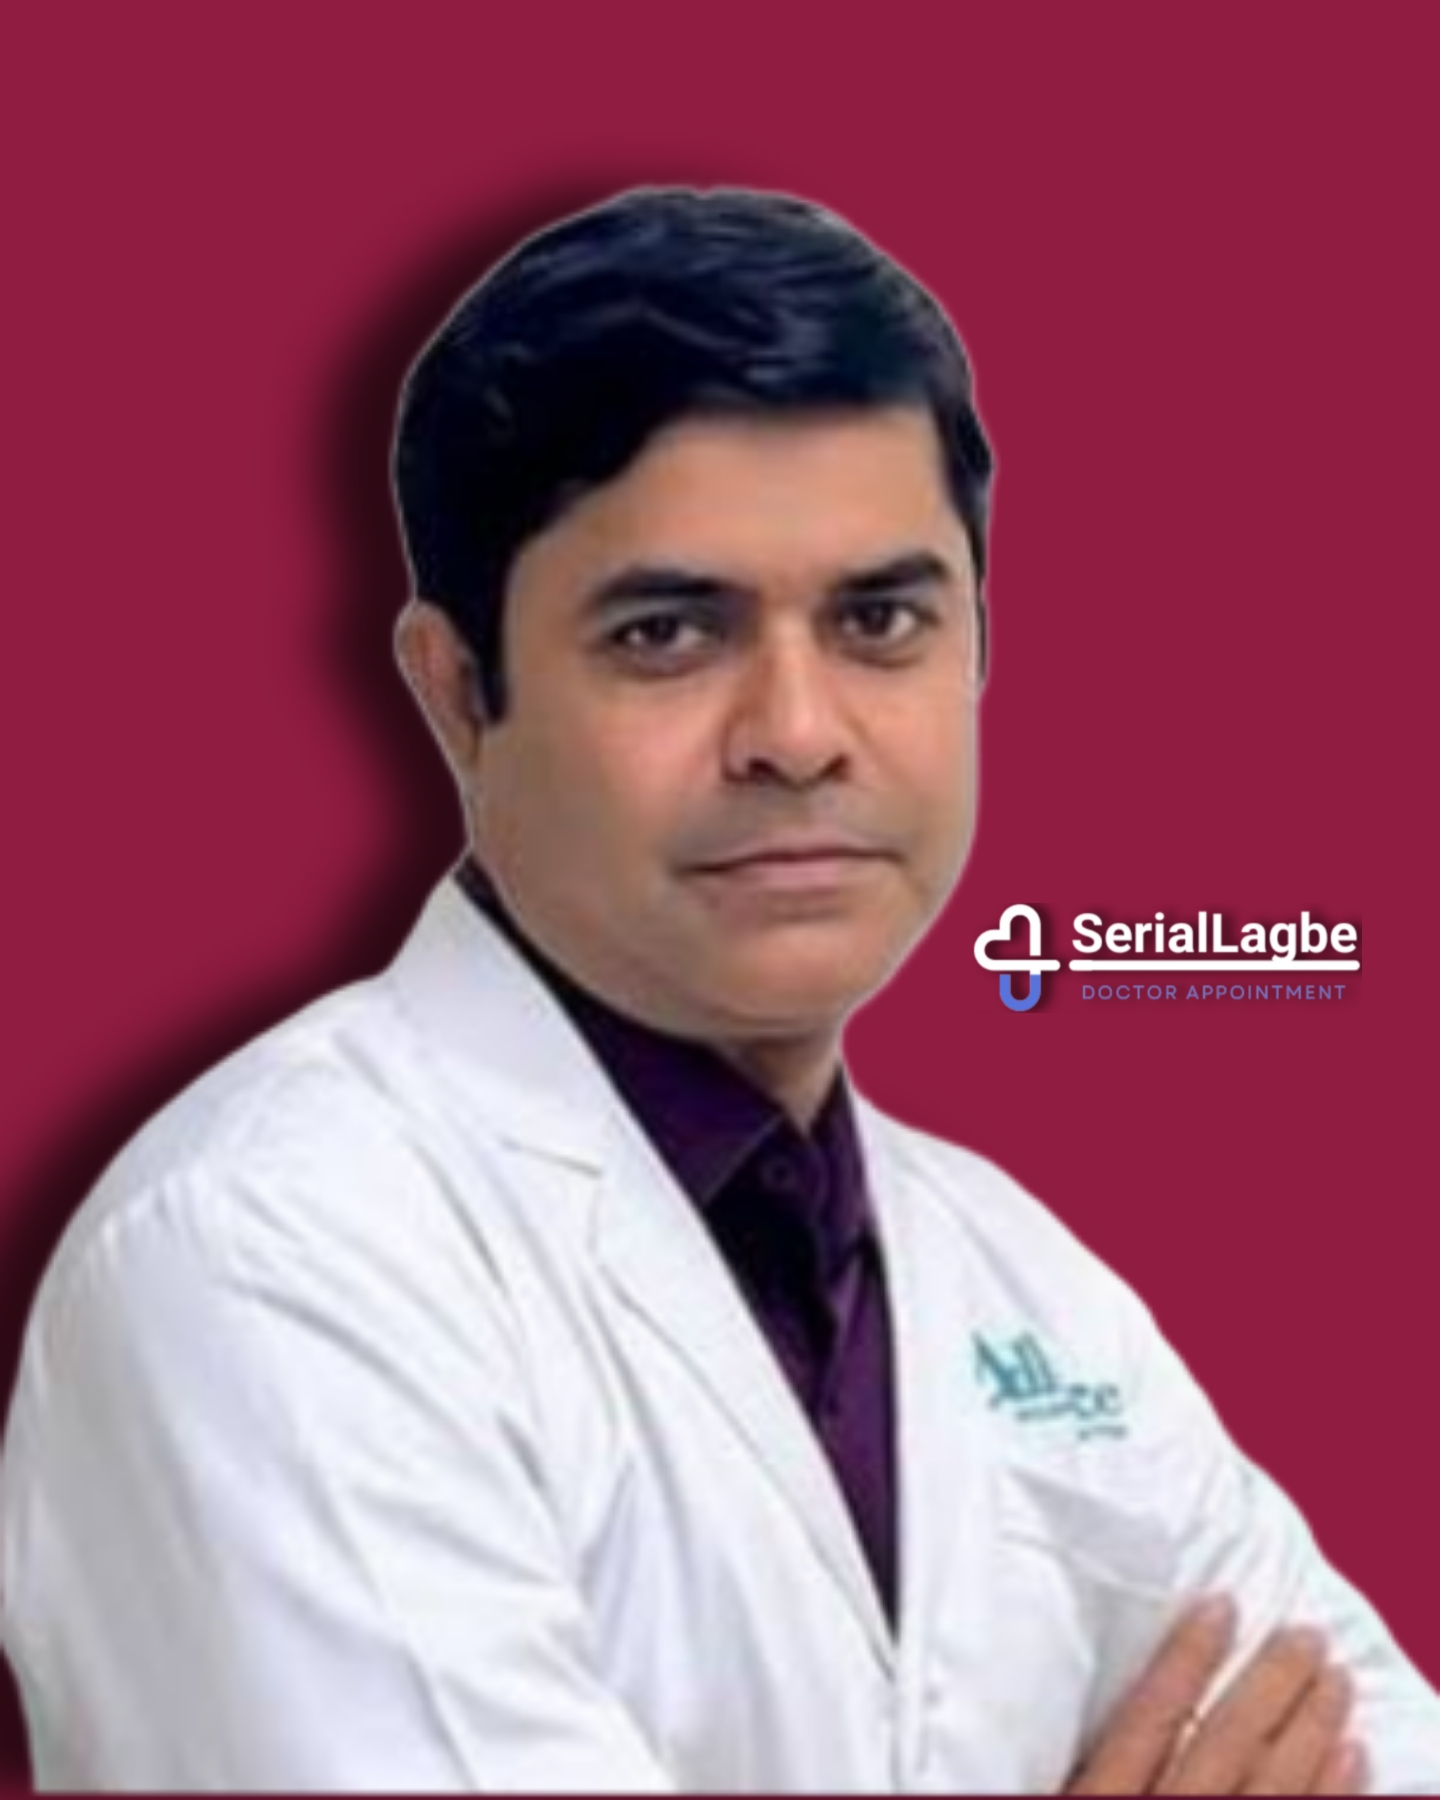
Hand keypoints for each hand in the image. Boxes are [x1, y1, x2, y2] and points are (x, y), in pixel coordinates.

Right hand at [1065, 1597, 1365, 1794]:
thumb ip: (1062, 1751)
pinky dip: (1332, 1788)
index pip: (1148, 1719)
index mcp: (1102, 1798)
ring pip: (1271, 1784)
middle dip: (1270, 1685)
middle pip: (1223, 1744)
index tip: (1220, 1606)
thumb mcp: (1043, 1796)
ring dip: (1310, 1727)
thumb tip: (1051, 1674)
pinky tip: (1352, 1753)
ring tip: (1337, 1676)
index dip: (1187, 1657)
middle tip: (1305, 1633)